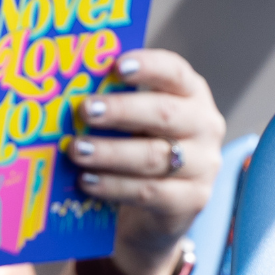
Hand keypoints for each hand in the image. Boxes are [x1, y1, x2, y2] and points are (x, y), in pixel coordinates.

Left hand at [69, 48, 222, 274]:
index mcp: (190, 94)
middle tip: (85, 110)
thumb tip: (70, 87)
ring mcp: (203, 165)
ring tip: (77, 150)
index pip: (174, 72)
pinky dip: (114, 186)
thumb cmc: (139, 146)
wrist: (158, 208)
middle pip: (164, 113)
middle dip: (121, 110)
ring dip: (110, 153)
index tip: (117, 65)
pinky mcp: (193, 200)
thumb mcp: (134, 120)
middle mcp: (204, 125)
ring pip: (153, 156)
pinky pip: (150, 192)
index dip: (148, 66)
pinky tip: (86, 181)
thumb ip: (114, 101)